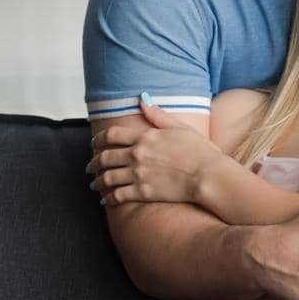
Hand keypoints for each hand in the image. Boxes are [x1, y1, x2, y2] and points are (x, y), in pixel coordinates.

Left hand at [87, 98, 218, 205]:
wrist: (208, 176)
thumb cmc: (200, 151)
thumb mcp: (180, 127)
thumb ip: (158, 115)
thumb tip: (143, 99)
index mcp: (145, 137)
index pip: (112, 135)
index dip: (98, 139)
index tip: (94, 144)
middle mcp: (137, 155)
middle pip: (105, 157)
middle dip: (94, 163)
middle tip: (90, 166)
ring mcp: (138, 175)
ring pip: (107, 178)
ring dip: (97, 182)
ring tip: (95, 184)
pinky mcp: (142, 193)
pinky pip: (117, 196)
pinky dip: (108, 199)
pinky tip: (106, 200)